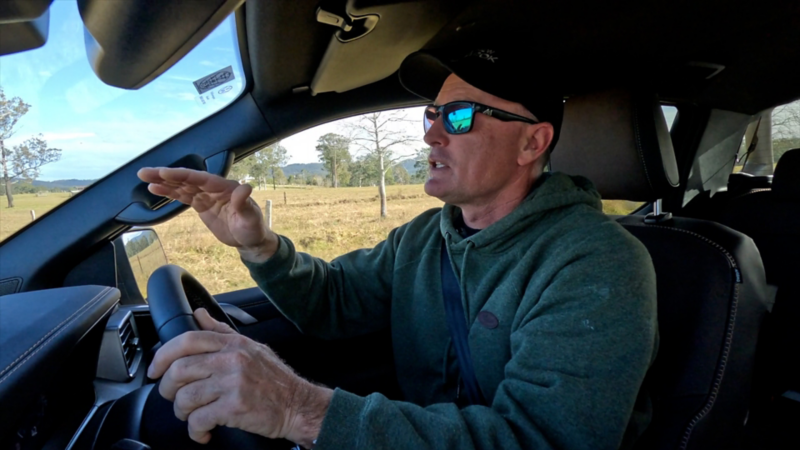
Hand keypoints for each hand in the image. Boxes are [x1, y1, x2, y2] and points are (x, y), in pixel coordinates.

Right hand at [137, 167, 277, 261]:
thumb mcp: (250, 218)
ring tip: (144, 178)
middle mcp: (214, 188)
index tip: (165, 172)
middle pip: (187, 179)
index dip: (183, 175)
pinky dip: (169, 192)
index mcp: (225, 187)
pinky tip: (155, 189)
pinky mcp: (201, 204)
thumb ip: (244, 204)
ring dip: (164, 182)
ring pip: (182, 186)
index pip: (201, 178)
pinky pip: (183, 196)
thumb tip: (245, 188)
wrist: (250, 240)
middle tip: (145, 172)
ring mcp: (206, 196)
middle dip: (166, 175)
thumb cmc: (253, 228)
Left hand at [148, 309, 332, 446]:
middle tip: (173, 397)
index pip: (188, 340)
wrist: (298, 405)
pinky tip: (203, 432)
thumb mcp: (251, 347)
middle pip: (179, 370)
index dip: (163, 355)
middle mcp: (232, 359)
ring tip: (191, 416)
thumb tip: (199, 314)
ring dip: (181, 412)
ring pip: (185, 397)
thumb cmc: (275, 379)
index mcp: (233, 343)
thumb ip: (221, 332)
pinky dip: (195, 430)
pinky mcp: (234, 407)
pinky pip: (199, 420)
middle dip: (167, 388)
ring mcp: (233, 383)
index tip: (154, 370)